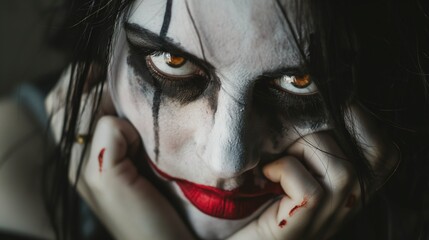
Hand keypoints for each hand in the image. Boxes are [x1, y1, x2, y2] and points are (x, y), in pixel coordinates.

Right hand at [45, 68, 193, 239]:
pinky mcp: (102, 174)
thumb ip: (118, 126)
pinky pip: (107, 126)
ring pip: (83, 107)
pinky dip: (128, 129)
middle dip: (93, 88)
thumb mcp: (134, 154)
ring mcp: (82, 168)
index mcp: (76, 153)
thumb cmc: (155, 200)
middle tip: (123, 100)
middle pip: (61, 100)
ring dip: (111, 105)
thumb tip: (117, 96)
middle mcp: (72, 159)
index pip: (59, 100)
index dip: (82, 82)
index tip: (112, 82)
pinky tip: (141, 149)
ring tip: (136, 130)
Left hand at [228, 104, 398, 239]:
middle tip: (293, 122)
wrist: (245, 233)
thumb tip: (311, 93)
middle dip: (328, 126)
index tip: (328, 98)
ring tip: (278, 153)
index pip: (383, 151)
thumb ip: (311, 140)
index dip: (361, 117)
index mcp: (352, 185)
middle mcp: (350, 203)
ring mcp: (331, 216)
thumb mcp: (296, 161)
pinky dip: (284, 169)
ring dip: (303, 148)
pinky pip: (308, 187)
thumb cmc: (263, 192)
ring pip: (341, 168)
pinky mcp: (304, 224)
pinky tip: (266, 174)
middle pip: (371, 153)